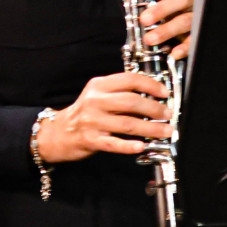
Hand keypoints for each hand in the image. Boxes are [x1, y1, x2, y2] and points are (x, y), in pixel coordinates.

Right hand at [39, 71, 169, 161]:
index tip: (164, 93)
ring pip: (127, 124)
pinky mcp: (91, 140)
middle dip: (155, 109)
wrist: (58, 132)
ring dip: (150, 129)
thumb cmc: (85, 113)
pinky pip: (114, 143)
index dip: (150, 85)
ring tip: (166, 131)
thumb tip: (152, 95)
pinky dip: (129, 146)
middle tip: (168, 114)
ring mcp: (92, 121)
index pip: (129, 80)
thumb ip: (120, 92)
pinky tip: (142, 146)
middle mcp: (95, 101)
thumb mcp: (98, 94)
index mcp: (99, 86)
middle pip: (131, 102)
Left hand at [136, 0, 196, 57]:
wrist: (190, 19)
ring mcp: (198, 13)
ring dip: (167, 30)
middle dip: (161, 9)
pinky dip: (184, 47)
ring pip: (186, 20)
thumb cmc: (171, 3)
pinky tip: (173, 53)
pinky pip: (194, 39)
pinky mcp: (200, 31)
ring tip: (150, 39)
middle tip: (144, 19)